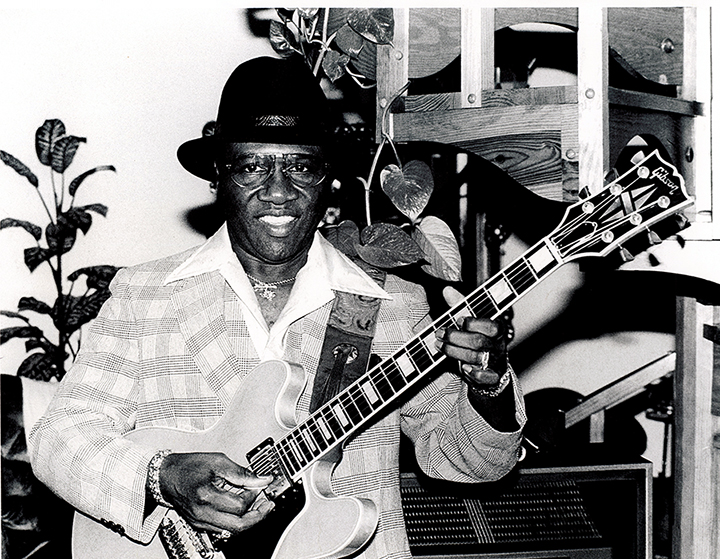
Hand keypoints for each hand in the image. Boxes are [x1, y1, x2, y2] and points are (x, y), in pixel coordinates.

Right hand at [158, 452, 274, 535]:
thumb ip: (241, 472)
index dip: (254, 496)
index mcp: (206, 496)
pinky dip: (236, 521)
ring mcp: (200, 521)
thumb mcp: (217, 462)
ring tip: (258, 506)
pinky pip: (223, 529)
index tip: (260, 485)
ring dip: (249, 520)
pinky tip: (243, 509)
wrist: (165, 476)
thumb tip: (261, 479)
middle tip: (268, 504)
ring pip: (231, 531)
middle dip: (258, 516)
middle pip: (238, 526)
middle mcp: (202, 513)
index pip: (239, 505)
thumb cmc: (188, 467)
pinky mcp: (199, 524)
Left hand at [437, 286, 507, 388]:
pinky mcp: (492, 377)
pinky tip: (463, 368)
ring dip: (454, 352)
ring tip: (439, 345)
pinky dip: (474, 373)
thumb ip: (461, 306)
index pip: (490, 326)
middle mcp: (498, 345)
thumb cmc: (479, 339)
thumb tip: (447, 290)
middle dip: (455, 337)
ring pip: (476, 358)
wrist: (491, 367)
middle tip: (439, 333)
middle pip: (478, 341)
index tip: (457, 320)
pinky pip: (485, 377)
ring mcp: (496, 362)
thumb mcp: (472, 322)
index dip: (473, 323)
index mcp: (497, 329)